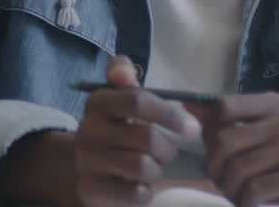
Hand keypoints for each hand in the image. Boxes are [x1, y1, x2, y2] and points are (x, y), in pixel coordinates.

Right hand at [75, 56, 201, 205]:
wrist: (88, 168)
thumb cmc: (118, 132)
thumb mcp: (125, 104)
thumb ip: (144, 90)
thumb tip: (176, 87)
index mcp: (99, 102)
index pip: (139, 101)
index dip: (171, 114)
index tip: (192, 128)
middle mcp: (87, 128)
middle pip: (147, 137)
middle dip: (167, 149)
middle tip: (166, 153)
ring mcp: (86, 160)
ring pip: (142, 165)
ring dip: (155, 170)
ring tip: (149, 168)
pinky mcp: (90, 189)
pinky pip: (135, 192)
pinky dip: (145, 190)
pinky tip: (137, 184)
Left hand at [193, 92, 278, 206]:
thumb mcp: (265, 134)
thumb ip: (228, 120)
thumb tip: (187, 100)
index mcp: (278, 105)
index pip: (224, 107)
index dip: (208, 132)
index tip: (212, 150)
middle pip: (225, 140)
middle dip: (213, 166)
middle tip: (218, 180)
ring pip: (236, 168)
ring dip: (228, 188)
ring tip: (236, 194)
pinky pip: (253, 190)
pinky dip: (244, 202)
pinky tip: (251, 204)